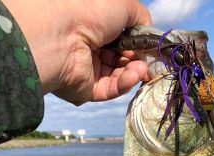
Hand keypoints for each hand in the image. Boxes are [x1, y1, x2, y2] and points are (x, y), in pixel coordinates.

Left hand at [2, 0, 150, 104]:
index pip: (123, 39)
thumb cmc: (88, 11)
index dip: (139, 44)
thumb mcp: (123, 4)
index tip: (153, 48)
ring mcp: (88, 69)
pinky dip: (124, 83)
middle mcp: (90, 47)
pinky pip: (110, 89)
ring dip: (134, 72)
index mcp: (95, 25)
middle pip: (122, 59)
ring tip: (141, 69)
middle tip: (150, 61)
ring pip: (119, 75)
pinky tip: (133, 76)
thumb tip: (149, 33)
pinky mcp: (86, 89)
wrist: (60, 35)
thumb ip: (141, 18)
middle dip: (139, 60)